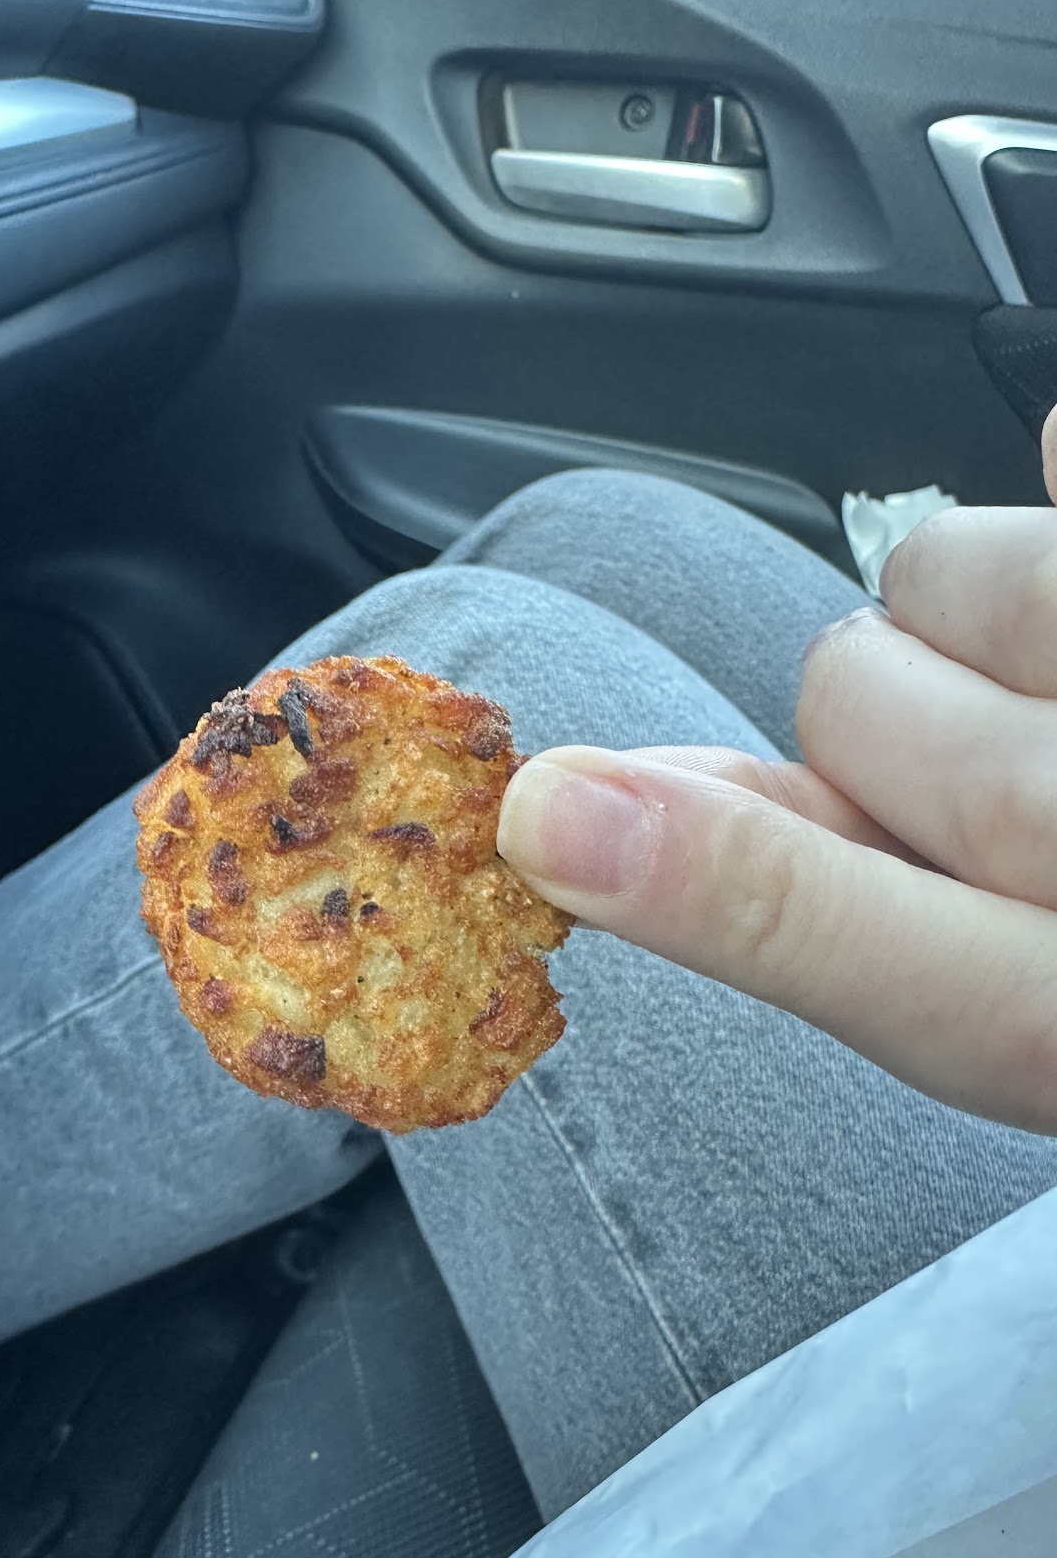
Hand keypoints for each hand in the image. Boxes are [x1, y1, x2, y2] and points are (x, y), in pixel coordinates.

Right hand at [498, 408, 1056, 1131]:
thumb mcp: (1004, 995)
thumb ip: (802, 911)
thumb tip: (588, 817)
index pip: (849, 938)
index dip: (703, 881)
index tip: (547, 818)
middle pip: (848, 689)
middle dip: (898, 724)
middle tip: (1010, 779)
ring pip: (949, 562)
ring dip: (991, 608)